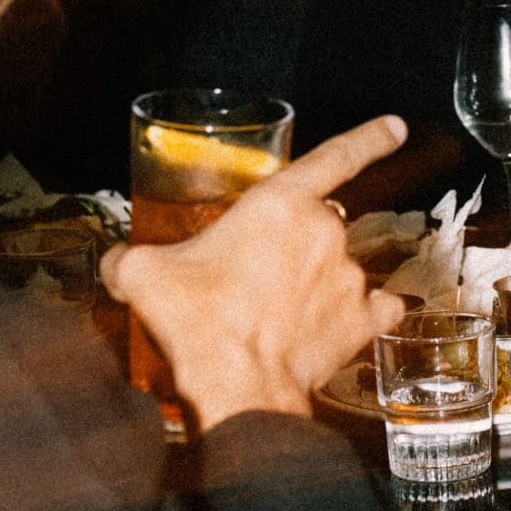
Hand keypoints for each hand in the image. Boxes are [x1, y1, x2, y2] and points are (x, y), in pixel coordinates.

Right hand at [101, 116, 408, 434]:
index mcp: (280, 205)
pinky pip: (375, 309)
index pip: (334, 156)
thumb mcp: (143, 275)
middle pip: (318, 223)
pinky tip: (340, 322)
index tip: (394, 127)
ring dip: (312, 282)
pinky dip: (362, 313)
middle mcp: (325, 233)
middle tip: (251, 277)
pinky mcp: (361, 322)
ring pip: (337, 268)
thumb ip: (130, 258)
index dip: (367, 138)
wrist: (236, 384)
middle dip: (289, 244)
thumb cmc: (197, 320)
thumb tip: (116, 264)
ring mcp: (349, 278)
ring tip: (272, 315)